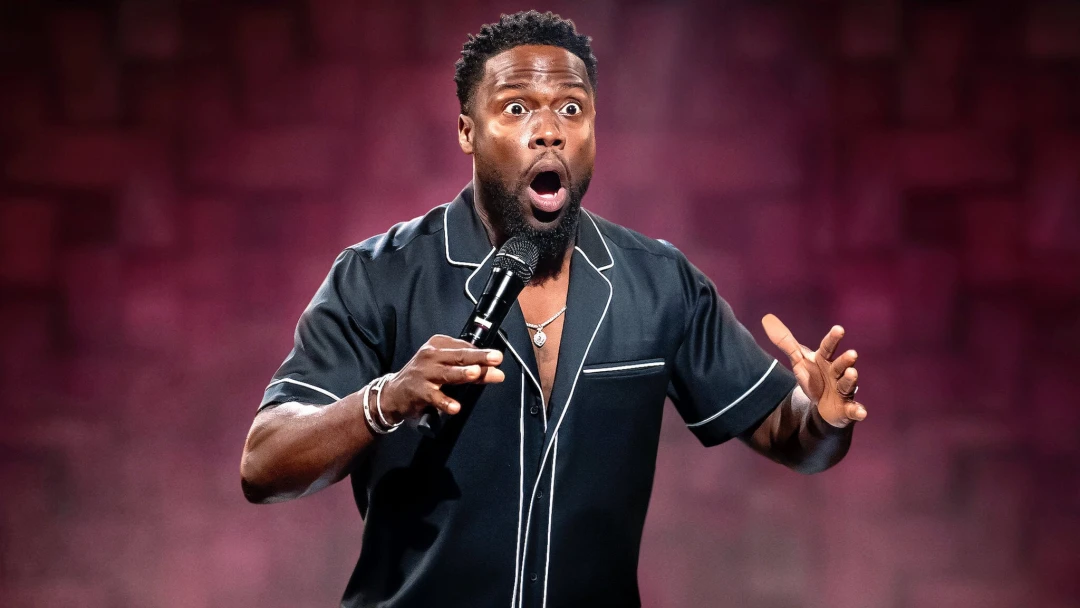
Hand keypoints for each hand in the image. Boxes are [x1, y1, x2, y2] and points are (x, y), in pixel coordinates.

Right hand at [378, 335, 503, 422]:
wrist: (394, 393)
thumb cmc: (424, 376)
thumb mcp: (445, 367)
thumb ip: (469, 368)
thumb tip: (495, 372)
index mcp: (438, 344)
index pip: (464, 348)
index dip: (481, 354)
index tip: (497, 359)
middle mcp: (430, 355)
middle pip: (459, 356)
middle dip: (478, 357)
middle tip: (496, 358)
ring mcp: (424, 373)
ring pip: (447, 373)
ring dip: (462, 373)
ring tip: (476, 373)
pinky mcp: (418, 391)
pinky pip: (434, 397)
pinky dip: (445, 402)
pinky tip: (455, 407)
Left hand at [762, 314, 866, 427]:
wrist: (822, 405)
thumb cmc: (814, 377)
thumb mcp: (798, 360)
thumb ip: (785, 341)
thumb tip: (766, 318)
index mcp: (825, 360)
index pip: (828, 347)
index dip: (833, 338)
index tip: (839, 329)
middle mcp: (837, 373)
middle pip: (841, 365)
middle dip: (845, 360)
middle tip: (852, 353)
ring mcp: (843, 390)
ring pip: (847, 384)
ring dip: (850, 379)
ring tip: (852, 373)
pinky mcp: (847, 408)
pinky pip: (853, 410)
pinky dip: (858, 411)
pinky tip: (861, 413)